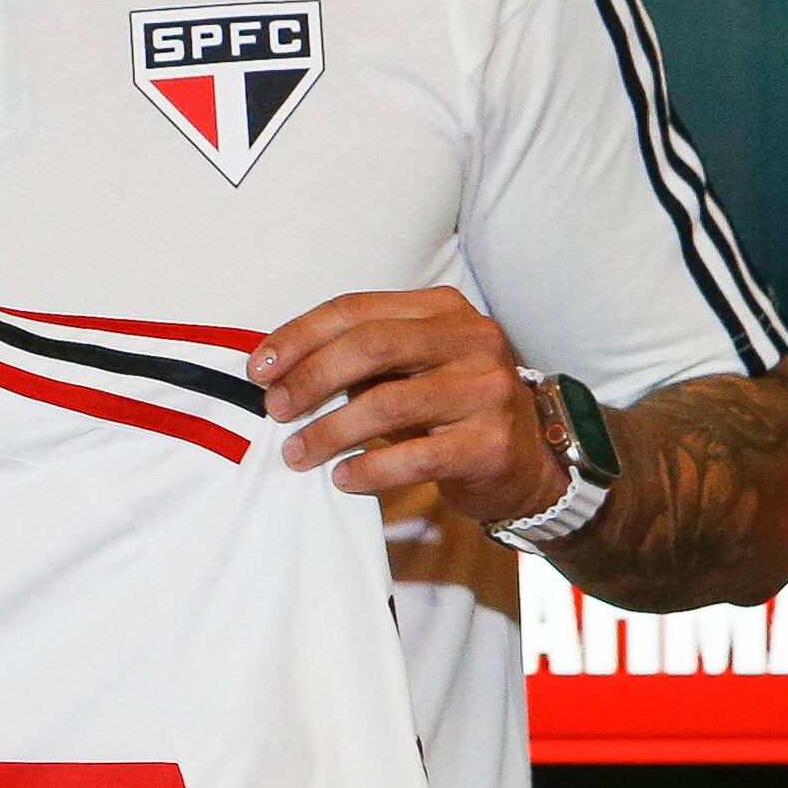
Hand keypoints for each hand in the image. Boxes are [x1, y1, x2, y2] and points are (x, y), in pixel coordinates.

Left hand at [247, 287, 564, 524]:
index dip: (300, 336)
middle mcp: (472, 339)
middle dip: (311, 378)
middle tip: (275, 409)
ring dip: (330, 430)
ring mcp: (488, 390)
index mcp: (442, 310)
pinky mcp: (493, 443)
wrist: (528, 462)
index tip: (260, 368)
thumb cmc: (449, 409)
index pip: (356, 309)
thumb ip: (359, 359)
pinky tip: (343, 478)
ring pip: (389, 403)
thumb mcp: (410, 368)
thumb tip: (277, 371)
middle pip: (371, 346)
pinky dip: (370, 469)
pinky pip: (416, 456)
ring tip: (298, 452)